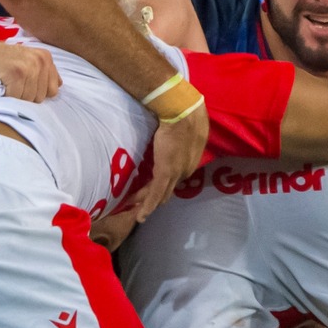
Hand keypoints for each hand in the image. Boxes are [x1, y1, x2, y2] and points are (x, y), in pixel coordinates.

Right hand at [0, 39, 60, 102]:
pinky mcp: (15, 73)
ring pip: (28, 100)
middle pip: (40, 97)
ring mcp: (28, 67)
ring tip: (5, 83)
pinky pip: (16, 98)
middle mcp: (40, 61)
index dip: (35, 92)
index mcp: (45, 58)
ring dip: (14, 96)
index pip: (52, 91)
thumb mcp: (25, 61)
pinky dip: (5, 96)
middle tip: (10, 82)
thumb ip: (44, 73)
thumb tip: (58, 86)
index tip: (21, 83)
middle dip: (25, 95)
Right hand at [134, 103, 209, 220]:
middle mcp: (186, 170)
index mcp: (191, 160)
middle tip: (141, 203)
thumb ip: (181, 137)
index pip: (176, 177)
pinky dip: (148, 206)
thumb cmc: (183, 112)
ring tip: (136, 210)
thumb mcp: (186, 128)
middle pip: (169, 189)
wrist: (182, 111)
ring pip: (161, 194)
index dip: (165, 183)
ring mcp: (176, 173)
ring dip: (148, 202)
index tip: (153, 185)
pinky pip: (155, 193)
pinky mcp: (165, 172)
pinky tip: (141, 216)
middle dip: (156, 197)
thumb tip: (173, 133)